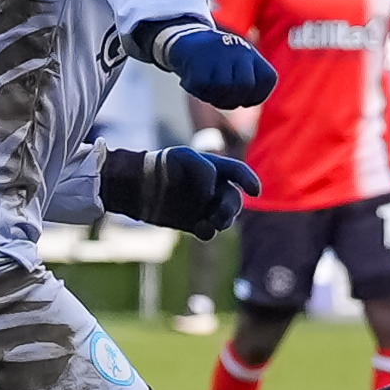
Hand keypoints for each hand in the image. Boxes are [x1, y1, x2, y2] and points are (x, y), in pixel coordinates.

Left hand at [105, 144, 259, 237]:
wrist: (135, 185)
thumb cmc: (160, 165)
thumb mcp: (185, 158)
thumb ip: (206, 171)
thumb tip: (212, 196)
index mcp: (214, 168)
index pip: (238, 173)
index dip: (249, 180)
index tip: (254, 191)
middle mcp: (212, 188)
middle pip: (234, 199)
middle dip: (231, 207)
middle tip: (219, 213)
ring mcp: (203, 206)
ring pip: (226, 217)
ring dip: (223, 220)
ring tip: (210, 222)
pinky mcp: (193, 223)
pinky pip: (209, 231)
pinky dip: (208, 232)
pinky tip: (199, 229)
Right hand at [146, 19, 277, 108]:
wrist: (185, 36)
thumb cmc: (216, 60)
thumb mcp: (239, 65)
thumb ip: (250, 84)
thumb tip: (246, 102)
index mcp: (252, 54)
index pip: (267, 80)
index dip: (254, 97)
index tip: (240, 95)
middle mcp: (239, 51)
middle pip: (245, 86)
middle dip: (234, 99)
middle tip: (221, 96)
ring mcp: (219, 55)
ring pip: (224, 88)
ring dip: (215, 97)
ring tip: (207, 90)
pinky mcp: (199, 61)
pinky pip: (203, 87)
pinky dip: (198, 91)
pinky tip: (194, 83)